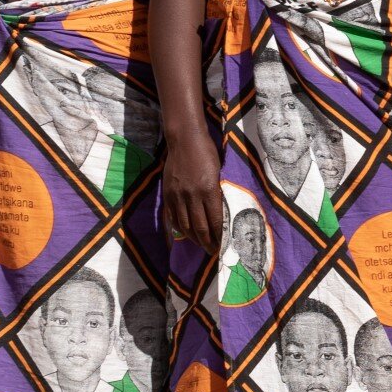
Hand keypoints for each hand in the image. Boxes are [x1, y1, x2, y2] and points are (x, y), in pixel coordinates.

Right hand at [161, 129, 224, 250]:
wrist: (185, 140)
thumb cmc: (207, 153)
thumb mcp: (218, 173)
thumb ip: (216, 193)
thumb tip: (218, 212)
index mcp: (209, 190)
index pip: (215, 221)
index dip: (219, 236)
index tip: (223, 245)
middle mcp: (192, 195)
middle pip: (200, 227)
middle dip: (207, 242)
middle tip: (213, 251)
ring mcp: (178, 196)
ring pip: (185, 225)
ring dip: (194, 238)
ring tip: (201, 244)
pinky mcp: (168, 194)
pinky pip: (172, 217)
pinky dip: (179, 228)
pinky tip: (185, 234)